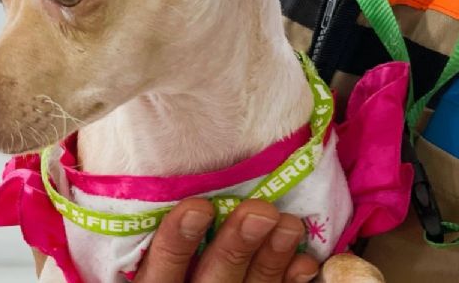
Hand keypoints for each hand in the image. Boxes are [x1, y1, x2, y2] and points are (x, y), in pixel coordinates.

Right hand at [135, 198, 318, 281]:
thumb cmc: (173, 269)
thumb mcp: (155, 260)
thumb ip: (163, 233)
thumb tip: (184, 184)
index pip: (162, 267)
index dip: (177, 239)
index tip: (198, 207)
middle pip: (213, 278)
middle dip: (237, 244)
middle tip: (260, 211)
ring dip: (272, 257)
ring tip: (289, 223)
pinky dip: (291, 281)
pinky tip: (303, 260)